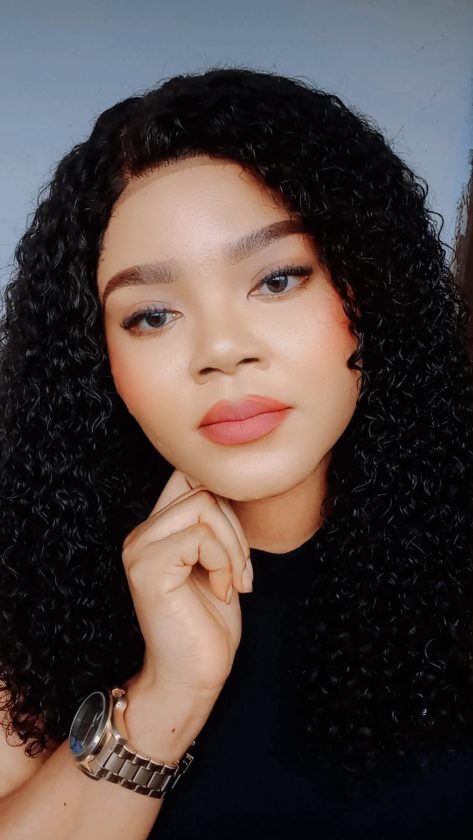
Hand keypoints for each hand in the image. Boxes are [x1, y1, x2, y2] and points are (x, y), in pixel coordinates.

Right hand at [121, 469, 252, 700]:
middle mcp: (141, 533)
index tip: (238, 547)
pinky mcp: (147, 568)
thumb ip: (214, 523)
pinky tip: (222, 591)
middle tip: (241, 573)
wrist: (192, 677)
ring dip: (233, 546)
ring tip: (233, 581)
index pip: (189, 475)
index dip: (225, 499)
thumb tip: (235, 484)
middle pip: (202, 487)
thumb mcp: (218, 561)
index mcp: (156, 529)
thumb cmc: (209, 623)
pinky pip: (201, 537)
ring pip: (204, 505)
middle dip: (236, 528)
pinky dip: (224, 562)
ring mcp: (139, 548)